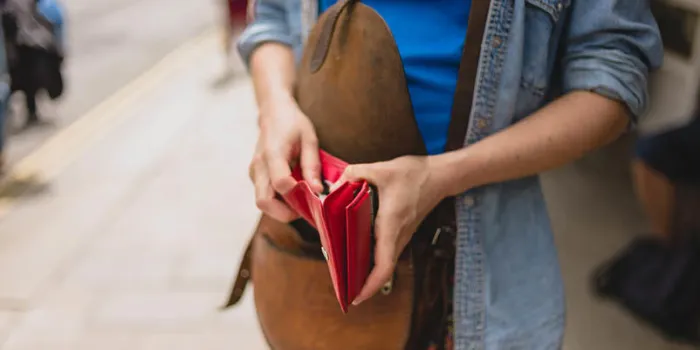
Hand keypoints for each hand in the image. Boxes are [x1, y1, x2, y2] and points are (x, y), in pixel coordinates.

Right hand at [249, 94, 323, 221]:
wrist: (272, 112)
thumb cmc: (292, 123)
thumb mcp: (309, 139)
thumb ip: (312, 166)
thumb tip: (317, 190)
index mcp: (273, 154)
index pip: (280, 183)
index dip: (298, 195)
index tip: (315, 195)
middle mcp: (259, 166)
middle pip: (264, 202)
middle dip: (285, 212)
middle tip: (306, 208)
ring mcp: (254, 172)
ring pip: (262, 202)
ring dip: (282, 209)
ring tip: (302, 200)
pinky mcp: (255, 177)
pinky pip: (264, 196)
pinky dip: (278, 201)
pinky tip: (294, 192)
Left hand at [336, 156, 447, 304]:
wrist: (439, 176)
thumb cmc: (415, 174)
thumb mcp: (381, 169)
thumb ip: (354, 174)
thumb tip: (333, 188)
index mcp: (391, 224)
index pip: (383, 264)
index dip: (370, 285)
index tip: (356, 297)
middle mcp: (398, 235)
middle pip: (382, 270)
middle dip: (363, 285)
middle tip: (343, 290)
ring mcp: (402, 236)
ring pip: (385, 263)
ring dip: (368, 274)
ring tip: (346, 276)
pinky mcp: (402, 232)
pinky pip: (387, 253)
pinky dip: (373, 261)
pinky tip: (358, 256)